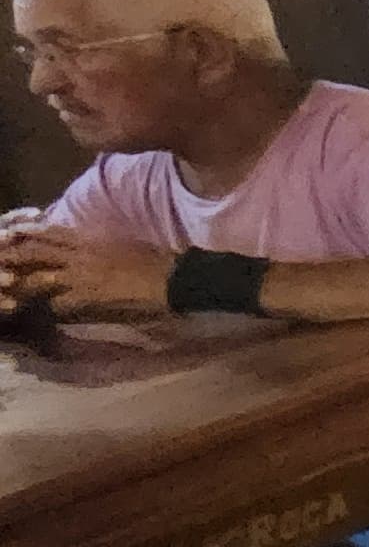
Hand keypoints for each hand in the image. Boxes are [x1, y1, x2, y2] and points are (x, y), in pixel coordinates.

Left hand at [0, 226, 173, 316]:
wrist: (175, 281)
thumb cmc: (156, 260)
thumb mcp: (123, 243)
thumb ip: (98, 244)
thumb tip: (82, 245)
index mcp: (90, 239)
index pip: (49, 232)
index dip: (28, 233)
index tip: (12, 234)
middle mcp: (79, 256)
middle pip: (35, 253)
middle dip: (16, 258)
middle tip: (3, 266)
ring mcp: (81, 278)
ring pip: (38, 280)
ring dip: (24, 287)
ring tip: (13, 294)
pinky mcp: (87, 300)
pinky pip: (57, 305)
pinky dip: (49, 309)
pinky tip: (45, 314)